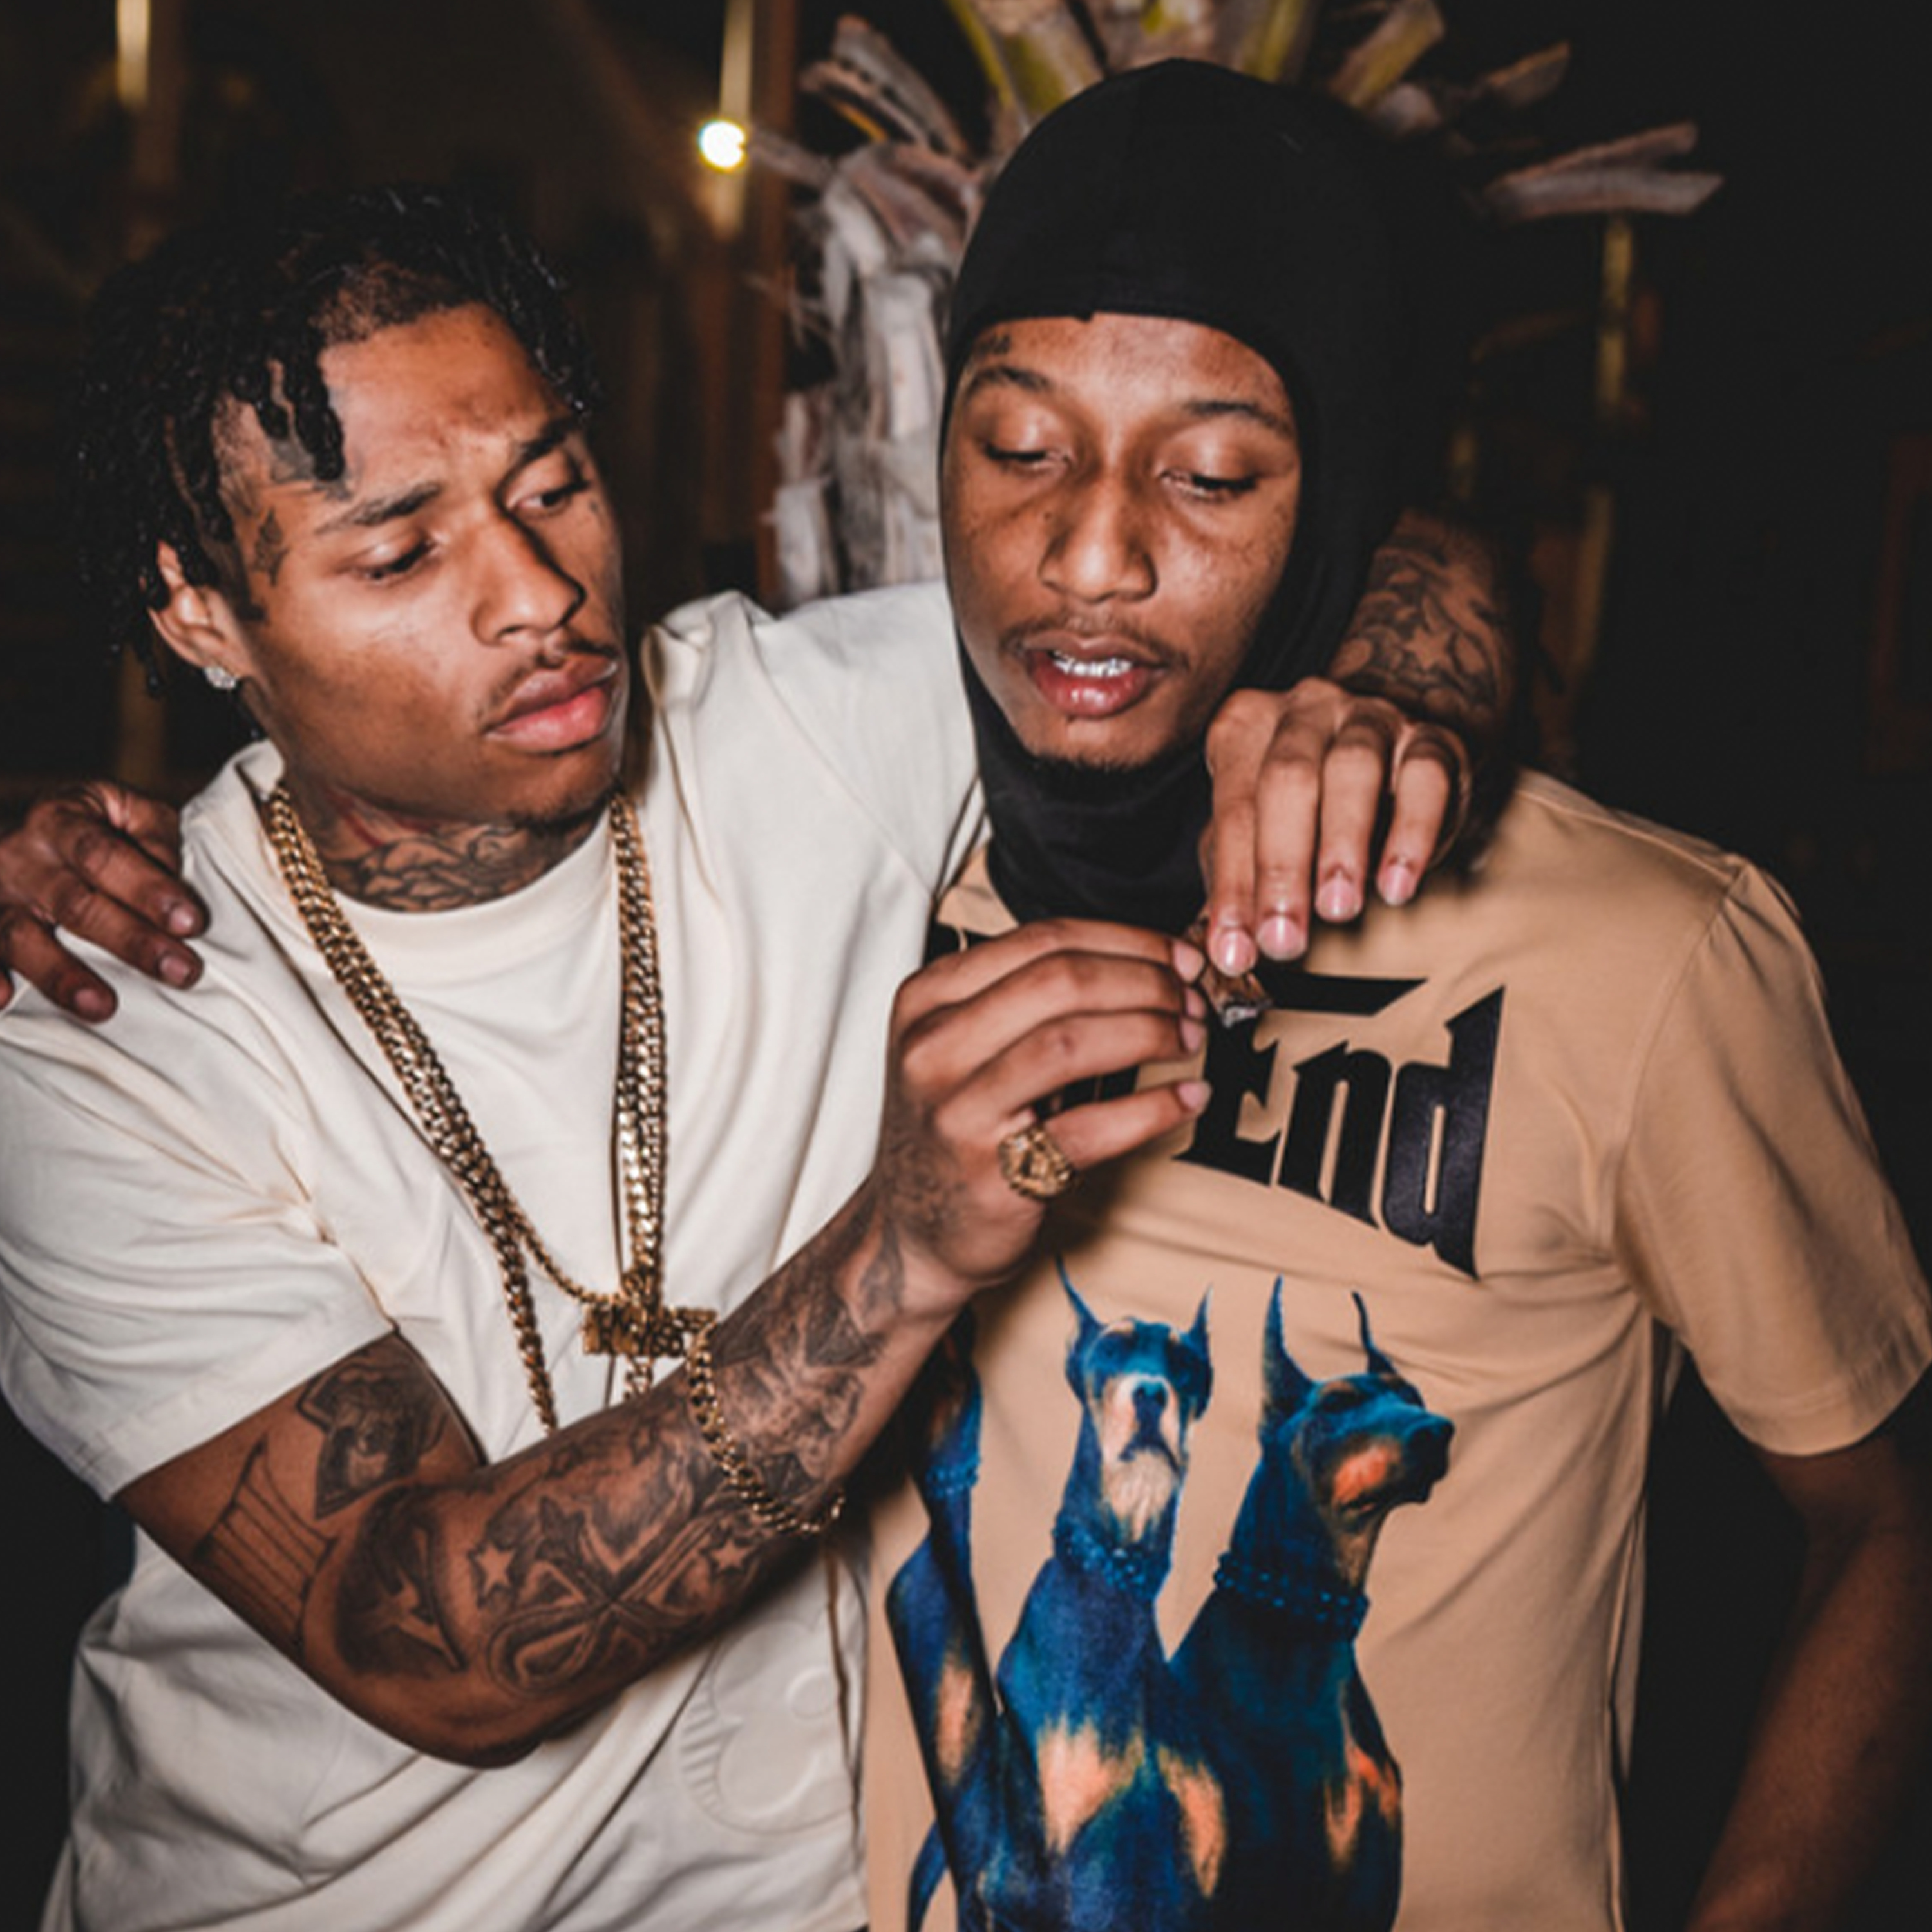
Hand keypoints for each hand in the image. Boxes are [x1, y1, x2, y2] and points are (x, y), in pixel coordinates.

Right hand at [0, 783, 203, 1018]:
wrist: (21, 827)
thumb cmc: (94, 826)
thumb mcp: (127, 810)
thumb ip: (155, 838)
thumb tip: (173, 882)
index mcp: (61, 819)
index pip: (105, 855)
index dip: (148, 889)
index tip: (192, 923)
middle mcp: (20, 857)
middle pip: (73, 902)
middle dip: (130, 940)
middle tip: (181, 972)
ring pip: (20, 937)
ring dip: (61, 974)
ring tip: (102, 1007)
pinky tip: (5, 1000)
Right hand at [872, 920, 1208, 1302]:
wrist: (912, 1230)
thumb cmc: (959, 1126)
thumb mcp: (968, 1043)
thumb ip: (1031, 998)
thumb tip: (1150, 962)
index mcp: (928, 997)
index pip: (1042, 939)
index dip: (1126, 941)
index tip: (1176, 956)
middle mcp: (932, 1045)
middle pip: (1061, 980)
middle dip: (1144, 982)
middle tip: (1191, 999)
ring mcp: (957, 1109)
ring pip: (1071, 1041)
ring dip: (1151, 1032)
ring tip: (1190, 1039)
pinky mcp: (993, 1172)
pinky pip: (1090, 1128)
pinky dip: (1152, 1107)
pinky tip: (1188, 1098)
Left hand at [1200, 679, 1468, 973]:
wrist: (1390, 748)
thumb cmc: (1308, 801)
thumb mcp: (1260, 828)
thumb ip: (1236, 877)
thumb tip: (1223, 946)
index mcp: (1245, 729)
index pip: (1232, 810)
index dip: (1232, 886)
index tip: (1235, 951)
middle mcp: (1304, 709)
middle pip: (1286, 781)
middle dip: (1282, 867)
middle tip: (1285, 939)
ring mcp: (1369, 717)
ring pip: (1352, 770)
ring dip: (1343, 846)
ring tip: (1338, 910)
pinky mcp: (1430, 738)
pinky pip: (1425, 777)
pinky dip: (1412, 834)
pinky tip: (1398, 885)